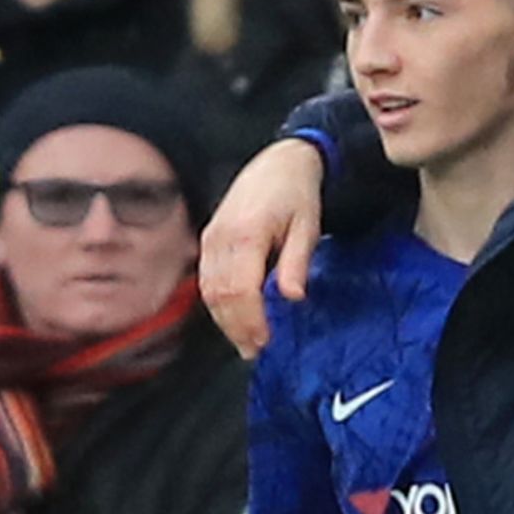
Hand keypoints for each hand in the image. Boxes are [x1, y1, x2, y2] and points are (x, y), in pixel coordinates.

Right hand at [199, 138, 324, 357]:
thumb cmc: (297, 194)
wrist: (279, 163)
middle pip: (220, 295)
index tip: (265, 341)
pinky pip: (206, 279)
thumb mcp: (307, 226)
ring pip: (208, 290)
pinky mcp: (209, 239)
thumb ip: (297, 262)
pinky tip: (233, 318)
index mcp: (247, 233)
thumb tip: (291, 297)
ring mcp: (211, 238)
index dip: (250, 320)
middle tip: (254, 351)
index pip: (240, 289)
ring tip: (244, 343)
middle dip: (236, 327)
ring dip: (225, 320)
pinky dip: (217, 303)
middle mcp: (222, 237)